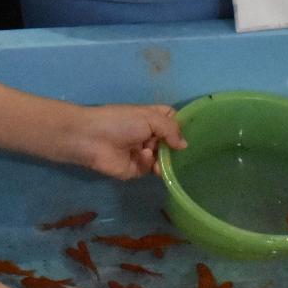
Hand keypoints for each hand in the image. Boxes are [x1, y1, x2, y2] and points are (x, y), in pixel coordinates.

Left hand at [57, 103, 186, 179]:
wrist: (91, 138)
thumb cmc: (120, 121)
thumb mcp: (149, 117)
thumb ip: (171, 129)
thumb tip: (184, 145)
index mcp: (151, 118)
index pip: (172, 120)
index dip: (181, 126)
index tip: (196, 133)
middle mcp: (148, 136)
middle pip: (170, 143)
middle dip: (176, 148)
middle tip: (184, 153)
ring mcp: (142, 153)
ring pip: (162, 159)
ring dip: (165, 159)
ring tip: (164, 159)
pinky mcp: (134, 170)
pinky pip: (149, 169)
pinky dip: (148, 163)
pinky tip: (143, 156)